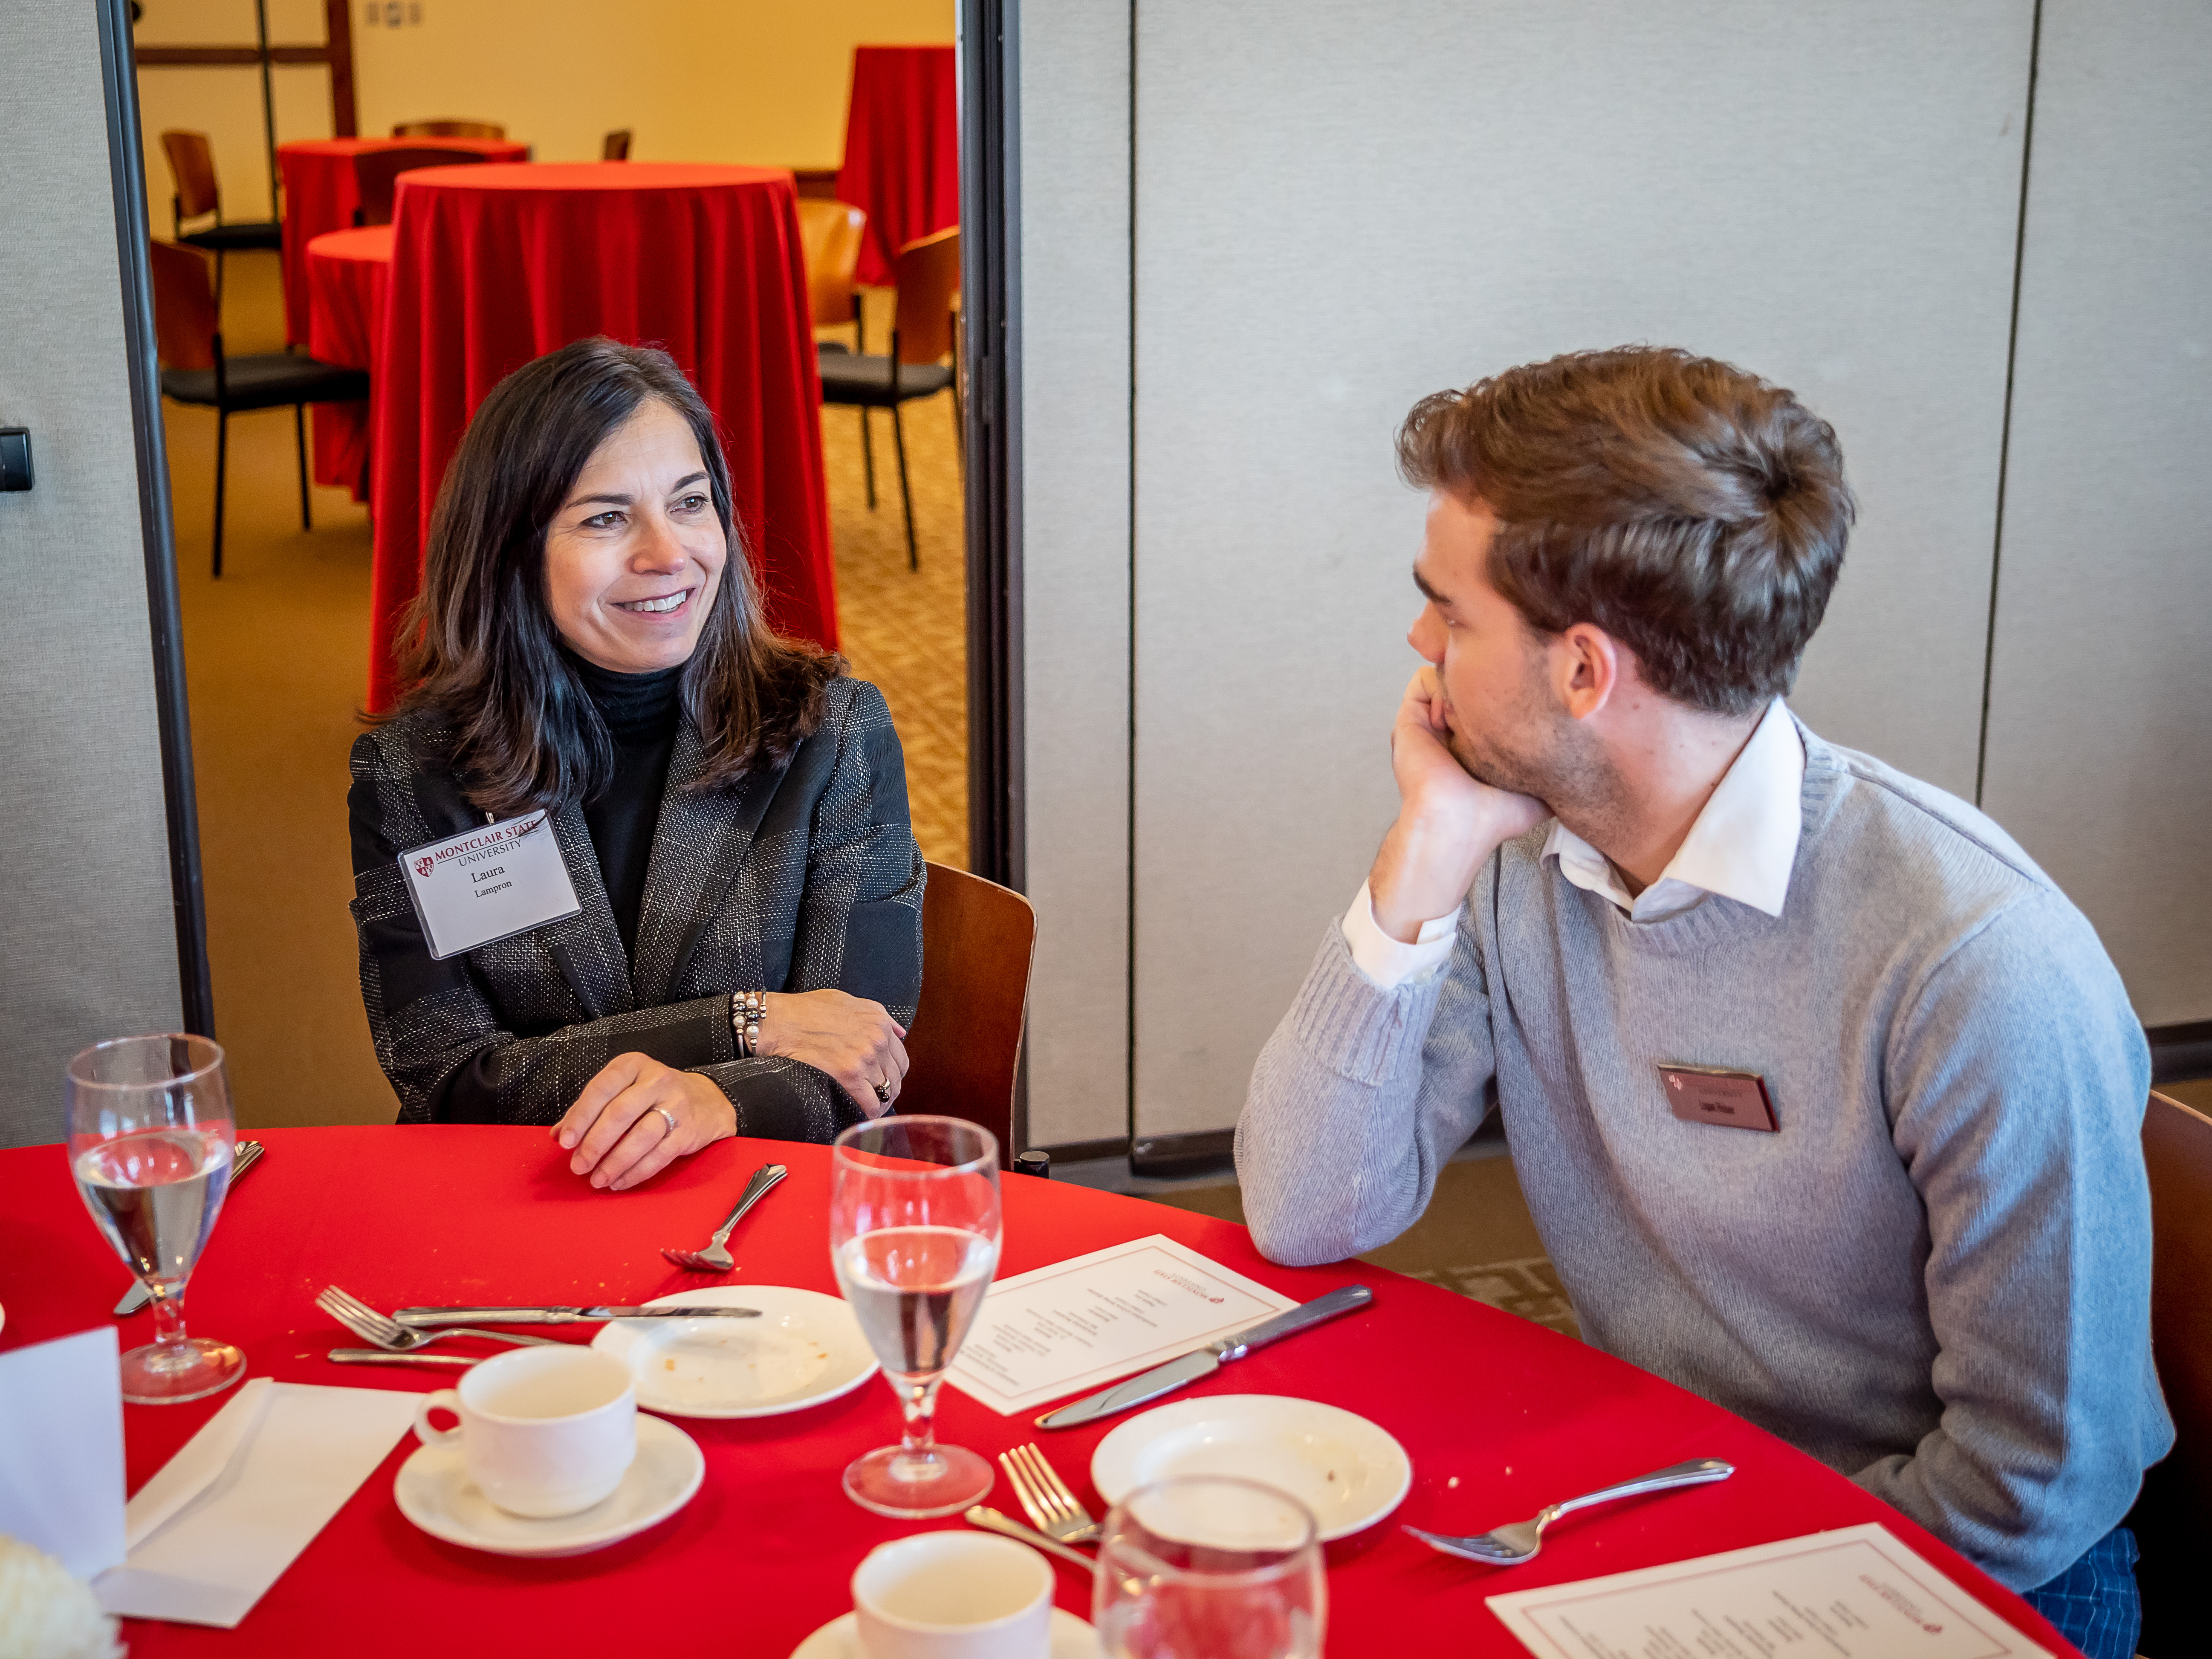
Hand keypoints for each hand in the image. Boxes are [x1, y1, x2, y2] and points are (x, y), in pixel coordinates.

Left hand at [551, 1055, 735, 1190]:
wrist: (706, 1102)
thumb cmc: (653, 1096)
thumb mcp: (622, 1090)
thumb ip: (590, 1109)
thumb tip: (558, 1135)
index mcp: (633, 1065)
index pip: (601, 1089)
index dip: (580, 1117)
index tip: (565, 1141)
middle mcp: (656, 1080)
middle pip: (620, 1113)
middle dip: (595, 1143)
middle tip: (578, 1166)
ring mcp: (676, 1104)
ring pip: (641, 1136)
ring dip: (615, 1162)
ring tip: (598, 1179)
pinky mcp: (688, 1130)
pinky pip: (659, 1155)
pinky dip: (636, 1172)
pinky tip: (620, 1181)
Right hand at [754, 989, 907, 1116]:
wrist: (779, 1021)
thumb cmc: (807, 1010)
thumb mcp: (849, 1001)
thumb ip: (877, 1015)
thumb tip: (899, 1032)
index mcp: (879, 1023)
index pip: (900, 1059)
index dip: (893, 1074)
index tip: (884, 1081)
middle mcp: (876, 1040)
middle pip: (895, 1078)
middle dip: (888, 1090)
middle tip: (876, 1098)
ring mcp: (864, 1058)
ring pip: (885, 1092)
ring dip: (879, 1103)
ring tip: (868, 1108)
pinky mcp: (849, 1075)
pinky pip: (870, 1103)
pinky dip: (869, 1112)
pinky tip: (861, 1113)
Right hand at [1369, 668, 1549, 939]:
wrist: (1461, 822)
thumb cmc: (1496, 815)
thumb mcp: (1541, 788)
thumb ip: (1558, 766)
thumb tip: (1590, 750)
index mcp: (1478, 741)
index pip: (1493, 696)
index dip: (1510, 690)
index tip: (1524, 698)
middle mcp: (1453, 727)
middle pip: (1472, 679)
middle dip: (1489, 681)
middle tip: (1501, 707)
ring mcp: (1431, 721)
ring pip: (1450, 672)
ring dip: (1465, 686)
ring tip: (1473, 718)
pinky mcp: (1412, 717)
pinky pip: (1425, 677)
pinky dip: (1440, 688)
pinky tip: (1452, 719)